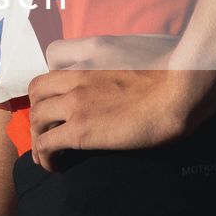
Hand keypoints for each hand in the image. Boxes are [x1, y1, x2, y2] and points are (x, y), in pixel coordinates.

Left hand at [27, 34, 215, 167]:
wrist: (179, 92)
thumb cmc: (172, 72)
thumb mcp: (141, 49)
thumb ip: (122, 55)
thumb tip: (128, 67)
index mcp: (92, 51)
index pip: (54, 55)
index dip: (54, 77)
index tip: (61, 95)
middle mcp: (77, 74)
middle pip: (37, 90)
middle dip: (39, 110)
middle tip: (50, 127)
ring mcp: (76, 101)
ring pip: (36, 117)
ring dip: (38, 135)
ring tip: (49, 153)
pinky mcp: (80, 129)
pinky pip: (45, 144)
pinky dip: (44, 156)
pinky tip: (55, 166)